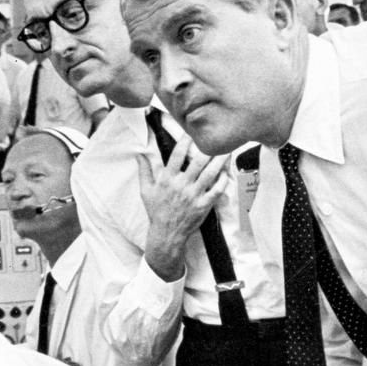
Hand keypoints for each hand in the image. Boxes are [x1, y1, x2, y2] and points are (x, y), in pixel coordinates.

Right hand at [138, 137, 228, 280]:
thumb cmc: (156, 211)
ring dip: (219, 161)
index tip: (192, 131)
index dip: (185, 141)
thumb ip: (144, 170)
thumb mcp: (146, 190)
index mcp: (167, 179)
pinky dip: (223, 180)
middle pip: (198, 162)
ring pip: (210, 173)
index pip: (178, 155)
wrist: (166, 234)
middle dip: (208, 148)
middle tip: (217, 137)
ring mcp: (194, 195)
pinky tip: (227, 172)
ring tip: (227, 150)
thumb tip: (139, 153)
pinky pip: (216, 190)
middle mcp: (181, 185)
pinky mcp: (203, 205)